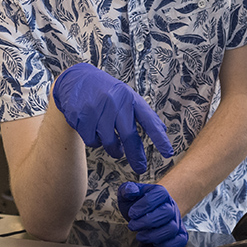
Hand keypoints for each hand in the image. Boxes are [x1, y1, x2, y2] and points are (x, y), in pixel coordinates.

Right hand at [51, 63, 173, 174]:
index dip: (159, 138)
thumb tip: (162, 130)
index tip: (168, 153)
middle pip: (129, 136)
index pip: (149, 120)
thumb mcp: (128, 96)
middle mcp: (116, 103)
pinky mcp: (82, 117)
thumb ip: (143, 113)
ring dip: (114, 150)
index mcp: (131, 99)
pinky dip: (95, 142)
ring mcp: (98, 110)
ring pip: (109, 142)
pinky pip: (92, 141)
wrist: (78, 78)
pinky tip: (95, 132)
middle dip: (136, 156)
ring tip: (116, 148)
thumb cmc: (108, 92)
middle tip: (141, 169)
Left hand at [118, 181, 187, 246]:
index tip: (132, 213)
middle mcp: (171, 205)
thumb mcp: (128, 193)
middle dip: (146, 222)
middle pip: (167, 212)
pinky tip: (154, 243)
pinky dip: (167, 244)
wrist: (148, 211)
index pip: (159, 194)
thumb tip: (130, 191)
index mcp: (160, 193)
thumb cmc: (137, 203)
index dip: (144, 205)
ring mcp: (176, 220)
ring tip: (140, 236)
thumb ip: (127, 189)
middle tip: (133, 226)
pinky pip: (181, 240)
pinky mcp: (179, 233)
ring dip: (154, 235)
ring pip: (172, 228)